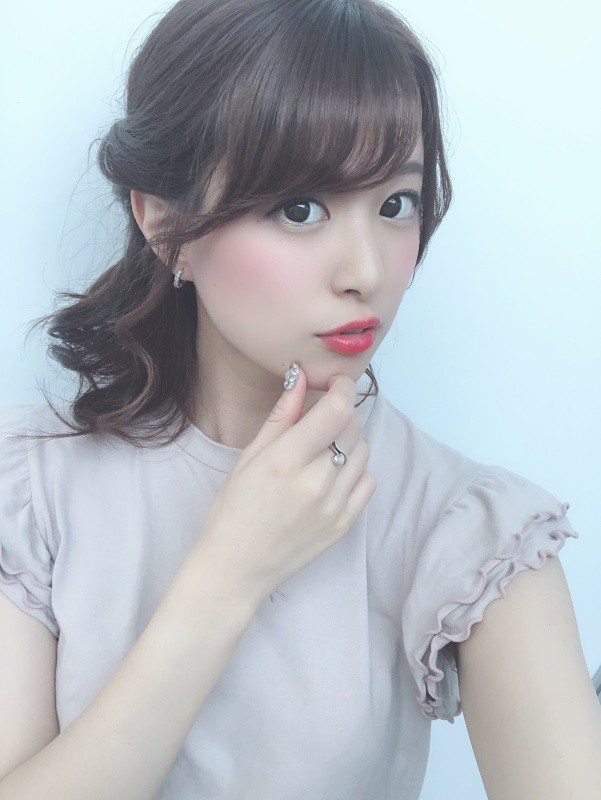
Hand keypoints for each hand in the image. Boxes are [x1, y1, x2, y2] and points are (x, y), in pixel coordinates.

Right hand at [197, 365, 376, 607]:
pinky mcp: (345, 524)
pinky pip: (369, 481)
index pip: (336, 410)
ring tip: (320, 453)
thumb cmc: (234, 510)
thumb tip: (301, 377)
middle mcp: (315, 483)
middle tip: (318, 420)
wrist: (237, 568)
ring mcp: (334, 506)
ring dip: (347, 442)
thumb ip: (281, 416)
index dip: (342, 387)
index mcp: (285, 461)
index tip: (335, 382)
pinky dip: (355, 471)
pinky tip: (331, 476)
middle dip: (340, 413)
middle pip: (352, 426)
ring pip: (363, 451)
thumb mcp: (249, 457)